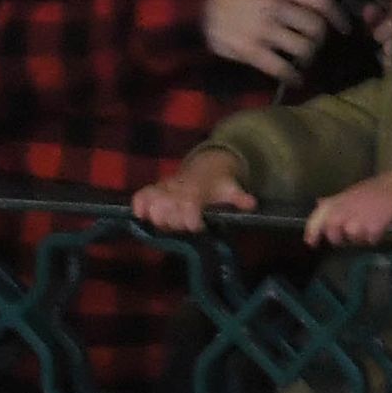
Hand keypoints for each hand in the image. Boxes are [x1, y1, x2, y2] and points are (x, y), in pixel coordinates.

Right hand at [132, 150, 252, 235]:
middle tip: (185, 226)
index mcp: (196, 189)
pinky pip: (141, 196)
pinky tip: (143, 217)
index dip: (190, 220)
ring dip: (158, 219)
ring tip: (168, 224)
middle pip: (166, 210)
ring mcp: (164, 188)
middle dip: (175, 223)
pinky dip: (139, 206)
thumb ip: (239, 198)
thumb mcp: (232, 189)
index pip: (188, 204)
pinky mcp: (155, 189)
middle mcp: (177, 188)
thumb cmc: (219, 182)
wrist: (207, 165)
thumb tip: (252, 203)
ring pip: (151, 204)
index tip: (199, 227)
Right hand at [198, 0, 339, 78]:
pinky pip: (282, 67)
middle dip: (320, 41)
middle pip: (316, 27)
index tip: (345, 29)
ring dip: (307, 58)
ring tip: (301, 60)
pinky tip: (293, 79)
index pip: (320, 0)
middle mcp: (273, 5)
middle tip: (313, 46)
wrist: (193, 9)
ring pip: (304, 48)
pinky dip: (292, 76)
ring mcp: (261, 28)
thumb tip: (320, 9)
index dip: (338, 17)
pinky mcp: (249, 50)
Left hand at [303, 157, 391, 247]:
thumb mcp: (351, 192)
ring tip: (370, 226)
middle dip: (342, 238)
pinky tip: (381, 226)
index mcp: (337, 201)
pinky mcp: (372, 227)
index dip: (312, 233)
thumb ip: (335, 202)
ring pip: (352, 240)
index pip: (316, 220)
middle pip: (333, 236)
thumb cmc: (378, 188)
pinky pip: (369, 241)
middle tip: (354, 232)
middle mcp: (343, 211)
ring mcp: (357, 220)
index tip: (312, 243)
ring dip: (361, 238)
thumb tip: (319, 205)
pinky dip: (375, 237)